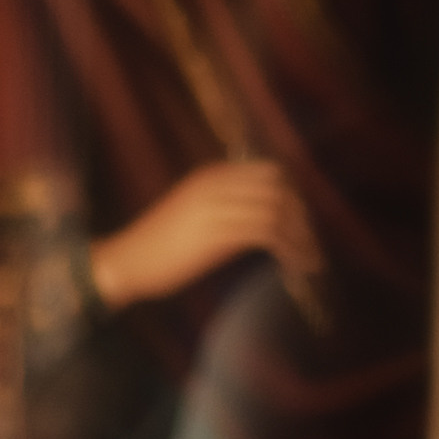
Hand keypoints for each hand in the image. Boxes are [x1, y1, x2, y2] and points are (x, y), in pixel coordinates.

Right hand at [90, 161, 321, 310]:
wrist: (126, 260)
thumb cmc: (157, 246)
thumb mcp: (193, 216)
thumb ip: (225, 212)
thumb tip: (259, 225)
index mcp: (211, 176)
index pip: (268, 172)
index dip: (293, 197)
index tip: (302, 224)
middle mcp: (216, 184)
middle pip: (279, 187)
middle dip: (302, 216)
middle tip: (311, 244)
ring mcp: (217, 206)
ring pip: (277, 210)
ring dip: (301, 236)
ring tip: (311, 260)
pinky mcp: (217, 234)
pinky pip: (267, 234)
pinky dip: (289, 249)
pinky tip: (295, 266)